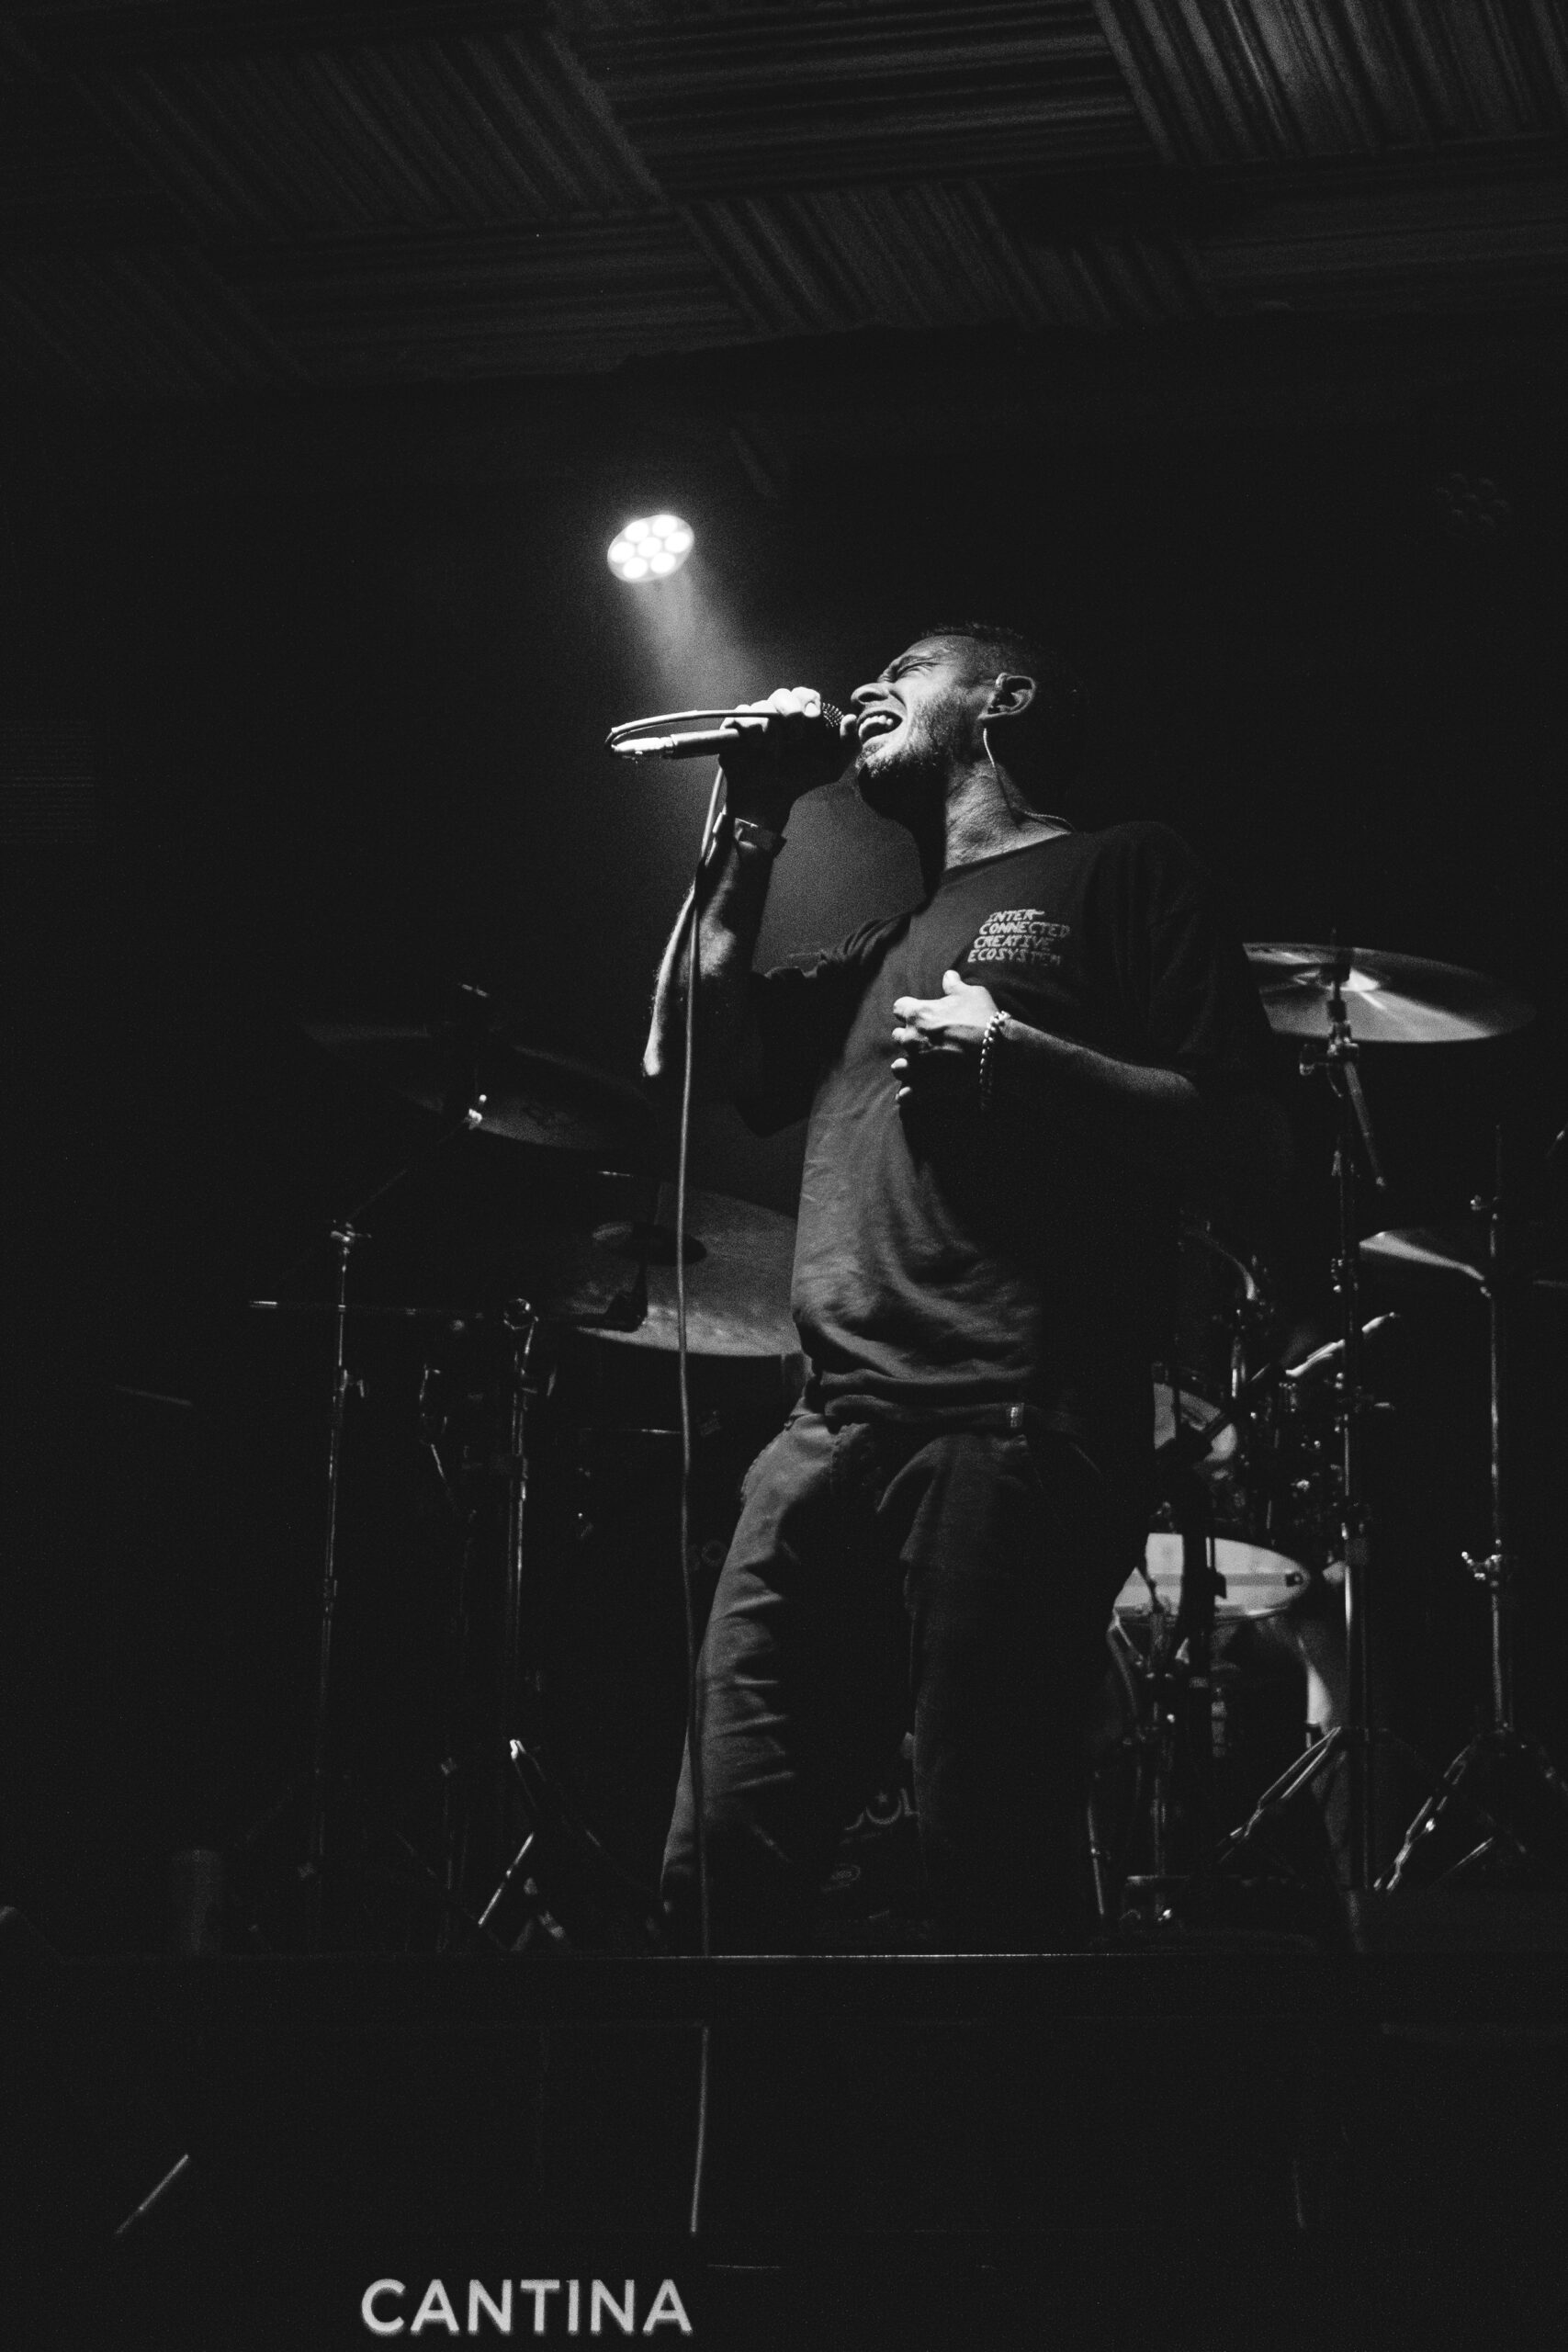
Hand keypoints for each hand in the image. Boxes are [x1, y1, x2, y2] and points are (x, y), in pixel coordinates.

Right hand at [718, 687, 848, 823]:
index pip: (805, 694)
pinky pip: (743, 714)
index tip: (813, 720)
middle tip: (794, 740)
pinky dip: (753, 732)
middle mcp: (777, 713)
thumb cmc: (798, 780)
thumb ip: (849, 744)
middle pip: (783, 693)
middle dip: (792, 715)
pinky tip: (756, 749)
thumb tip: (851, 718)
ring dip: (772, 733)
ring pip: (763, 706)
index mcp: (800, 717)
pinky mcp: (735, 725)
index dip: (809, 703)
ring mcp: (755, 718)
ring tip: (773, 754)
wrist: (770, 797)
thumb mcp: (831, 767)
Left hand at [890, 970, 999, 1107]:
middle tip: (924, 1040)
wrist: (997, 1052)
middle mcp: (911, 1038)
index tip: (919, 1013)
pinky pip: (906, 1094)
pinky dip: (908, 1094)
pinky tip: (909, 1095)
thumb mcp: (971, 993)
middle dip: (908, 1037)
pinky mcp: (924, 1086)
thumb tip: (948, 974)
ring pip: (898, 1066)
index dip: (909, 1010)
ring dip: (906, 1065)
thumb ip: (954, 985)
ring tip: (916, 1067)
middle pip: (897, 1036)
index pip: (899, 1007)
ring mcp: (916, 1064)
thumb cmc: (983, 1018)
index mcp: (918, 1013)